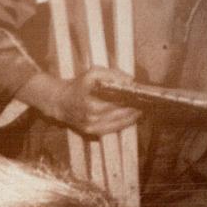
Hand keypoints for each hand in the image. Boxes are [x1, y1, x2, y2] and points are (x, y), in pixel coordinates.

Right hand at [23, 67, 140, 134]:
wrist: (60, 102)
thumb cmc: (78, 86)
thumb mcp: (93, 73)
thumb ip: (113, 74)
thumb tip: (130, 81)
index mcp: (93, 105)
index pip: (121, 102)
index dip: (134, 99)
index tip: (144, 95)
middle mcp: (93, 119)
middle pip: (122, 114)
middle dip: (136, 108)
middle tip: (146, 101)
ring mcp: (92, 128)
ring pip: (120, 123)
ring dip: (132, 116)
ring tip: (141, 109)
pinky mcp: (92, 133)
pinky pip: (113, 129)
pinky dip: (124, 123)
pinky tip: (131, 117)